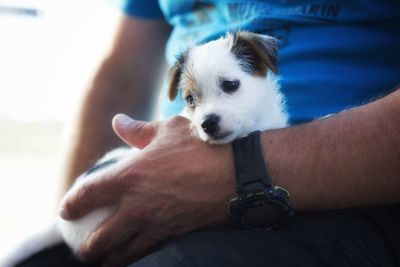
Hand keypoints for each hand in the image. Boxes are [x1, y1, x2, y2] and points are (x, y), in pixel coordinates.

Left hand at [60, 114, 235, 266]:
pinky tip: (132, 256)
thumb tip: (118, 122)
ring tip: (104, 258)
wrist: (237, 173)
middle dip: (86, 247)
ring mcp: (154, 225)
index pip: (86, 195)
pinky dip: (134, 258)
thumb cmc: (202, 146)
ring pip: (120, 254)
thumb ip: (138, 130)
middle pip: (98, 238)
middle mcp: (136, 206)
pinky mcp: (173, 236)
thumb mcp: (168, 130)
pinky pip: (145, 255)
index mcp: (128, 176)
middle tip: (83, 248)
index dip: (70, 205)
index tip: (66, 211)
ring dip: (107, 258)